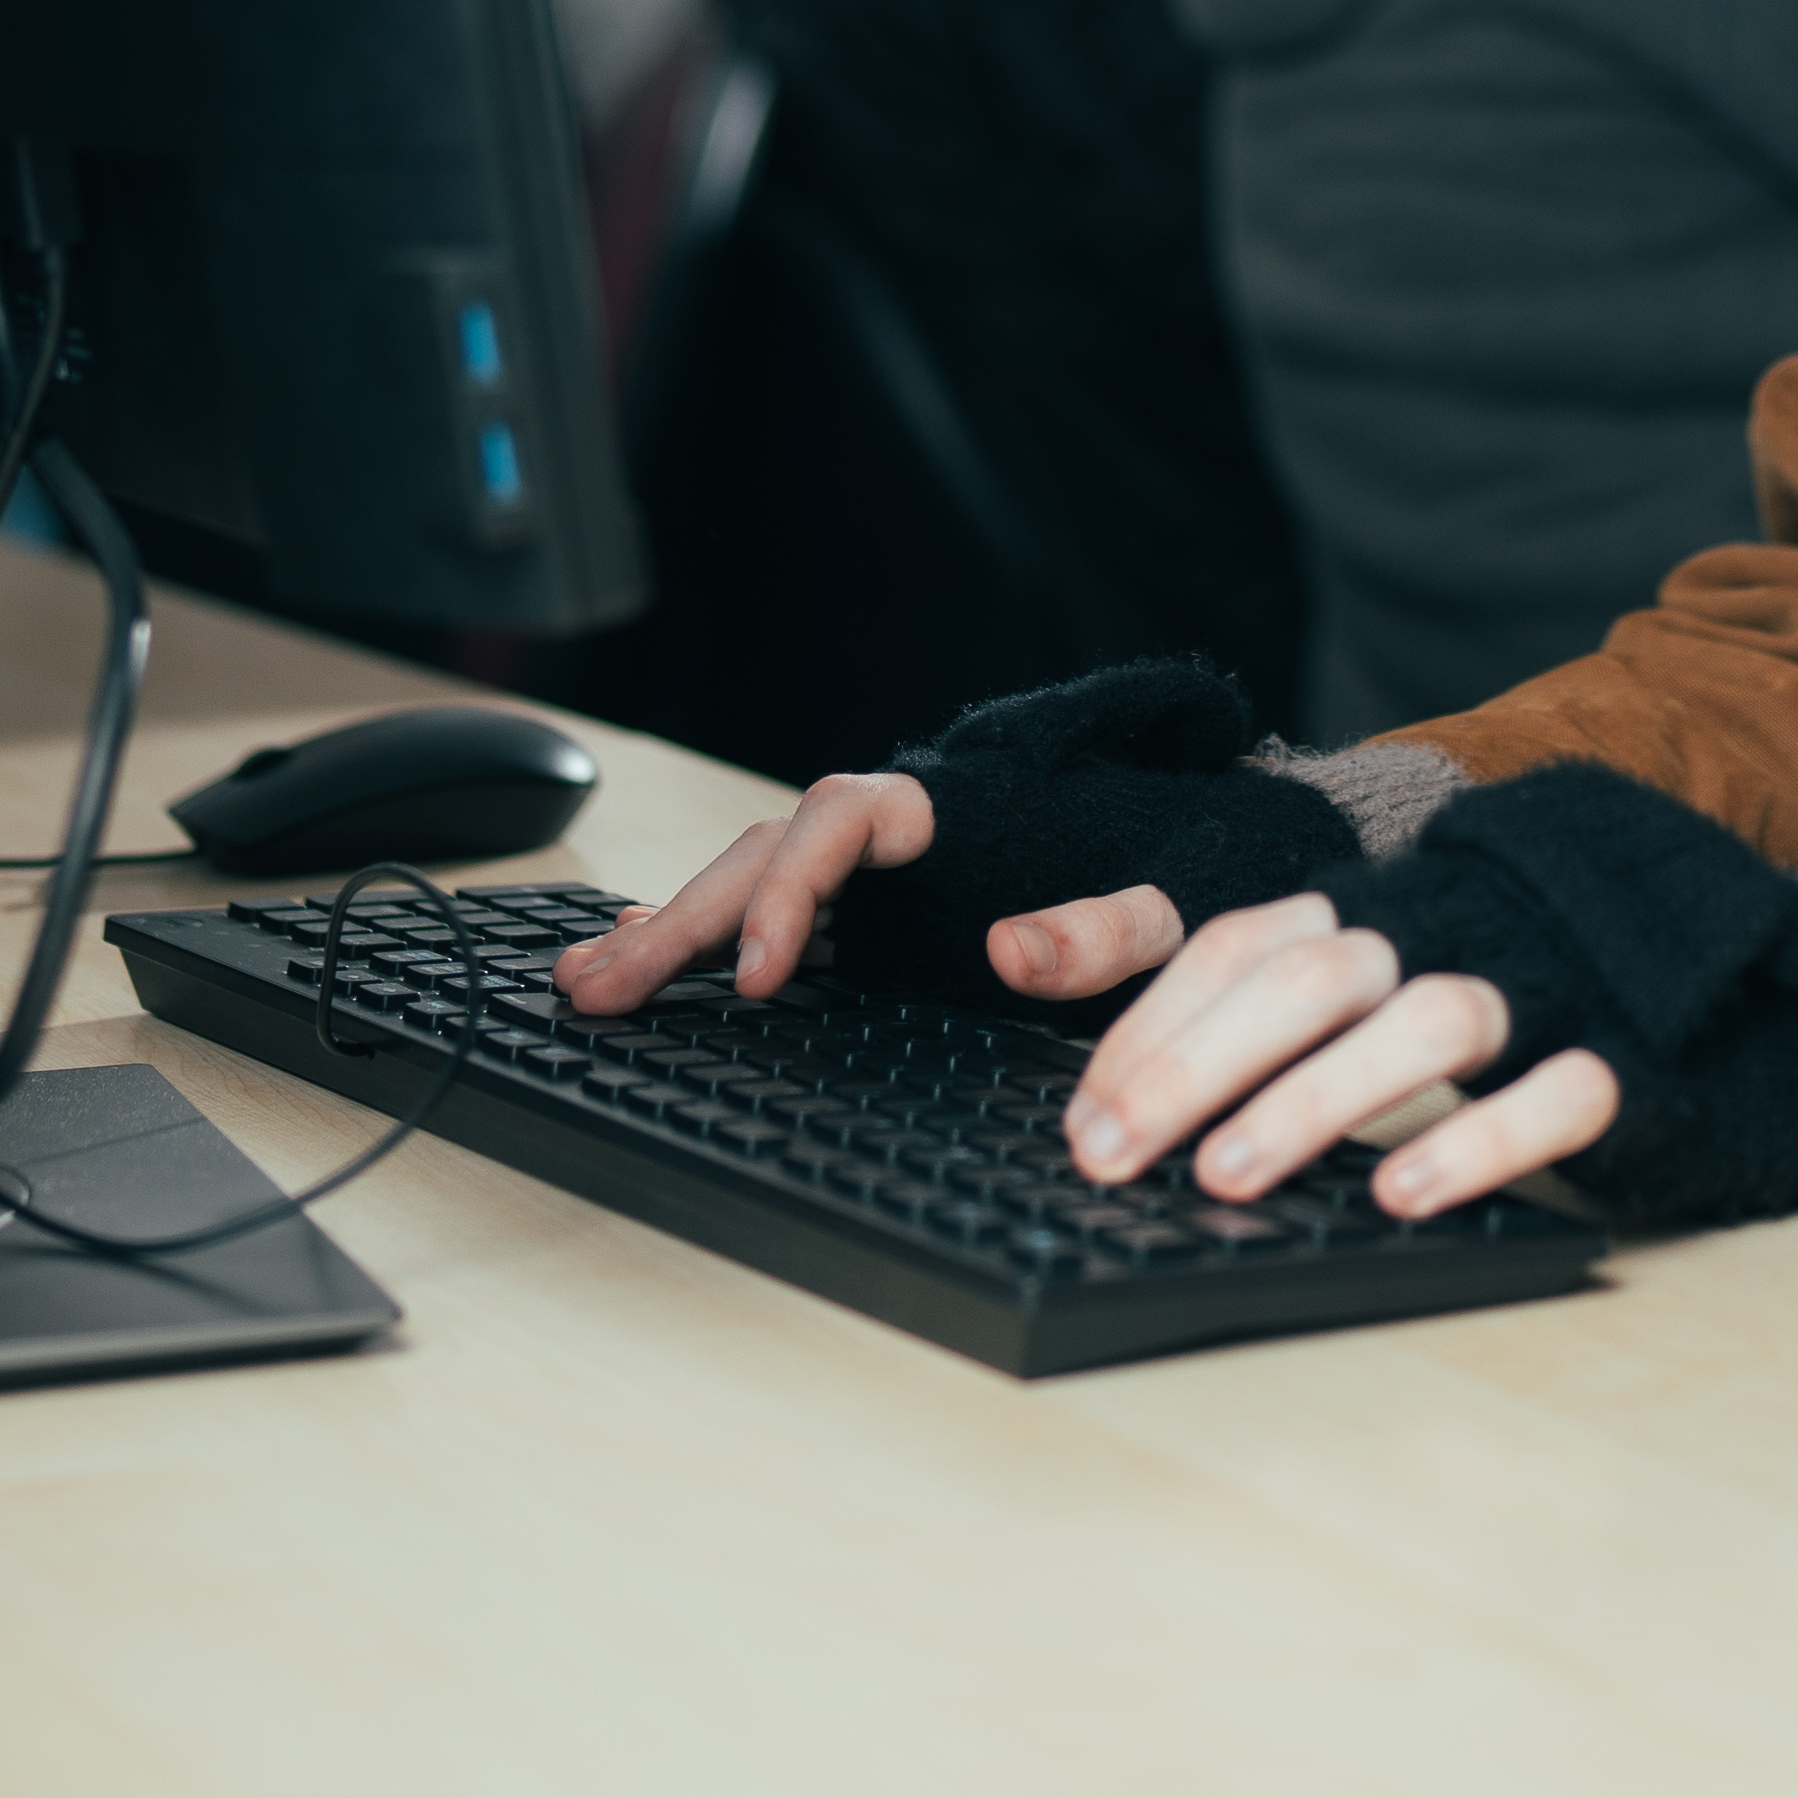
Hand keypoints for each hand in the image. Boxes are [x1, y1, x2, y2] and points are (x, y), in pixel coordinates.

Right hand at [554, 774, 1202, 1012]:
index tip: (760, 971)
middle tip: (600, 988)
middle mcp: (899, 833)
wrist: (1210, 860)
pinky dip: (704, 936)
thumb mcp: (1174, 905)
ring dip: (669, 931)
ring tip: (588, 983)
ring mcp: (879, 877)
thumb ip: (1106, 927)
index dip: (789, 889)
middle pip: (764, 852)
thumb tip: (1013, 951)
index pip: (840, 818)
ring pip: (749, 881)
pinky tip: (646, 961)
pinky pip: (771, 914)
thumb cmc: (1191, 874)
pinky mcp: (875, 920)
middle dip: (680, 921)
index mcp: (954, 808)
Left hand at [1055, 888, 1620, 1221]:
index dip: (1151, 1030)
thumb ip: (1158, 950)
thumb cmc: (1444, 974)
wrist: (1663, 958)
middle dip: (1198, 1068)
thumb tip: (1011, 948)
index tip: (1083, 1122)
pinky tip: (1404, 1194)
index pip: (1234, 947)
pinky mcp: (1617, 1056)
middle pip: (1310, 978)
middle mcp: (1442, 934)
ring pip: (1432, 1021)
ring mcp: (1536, 990)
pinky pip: (1559, 1089)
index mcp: (1361, 909)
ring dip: (1320, 1099)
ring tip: (1231, 1177)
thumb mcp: (1307, 958)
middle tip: (1117, 1157)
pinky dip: (1480, 1138)